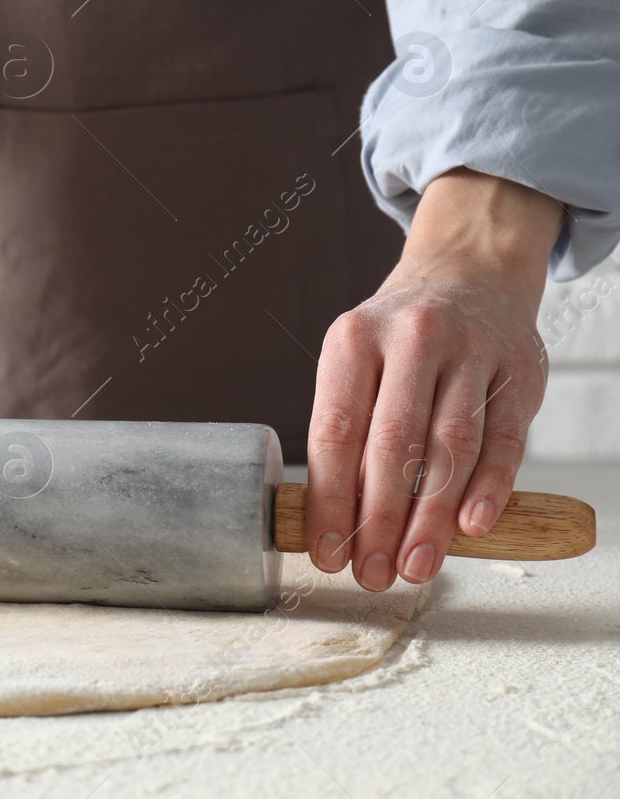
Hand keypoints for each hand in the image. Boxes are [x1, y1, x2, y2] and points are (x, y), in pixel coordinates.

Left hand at [306, 168, 563, 589]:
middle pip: (392, 444)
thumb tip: (333, 522)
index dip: (330, 499)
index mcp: (352, 340)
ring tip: (416, 567)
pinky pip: (503, 439)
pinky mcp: (518, 371)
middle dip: (380, 520)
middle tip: (373, 573)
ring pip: (449, 448)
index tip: (327, 551)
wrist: (468, 273)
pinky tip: (471, 527)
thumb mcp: (356, 361)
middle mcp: (410, 340)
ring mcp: (469, 352)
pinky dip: (488, 488)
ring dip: (431, 518)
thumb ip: (348, 430)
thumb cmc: (399, 338)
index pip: (336, 431)